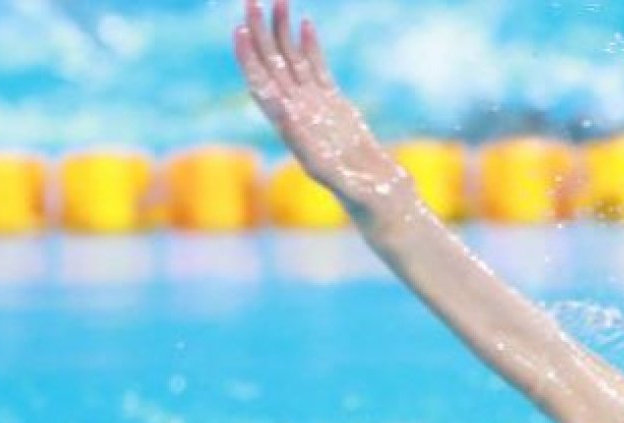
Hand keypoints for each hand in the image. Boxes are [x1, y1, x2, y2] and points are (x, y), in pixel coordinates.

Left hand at [233, 0, 404, 208]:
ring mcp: (316, 108)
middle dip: (260, 33)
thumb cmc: (362, 197)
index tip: (240, 29)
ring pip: (293, 63)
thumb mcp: (335, 177)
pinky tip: (304, 24)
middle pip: (272, 67)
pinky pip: (317, 70)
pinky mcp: (335, 106)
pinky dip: (310, 46)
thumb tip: (284, 113)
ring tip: (278, 0)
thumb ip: (309, 149)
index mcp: (291, 131)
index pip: (262, 86)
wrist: (382, 201)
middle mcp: (297, 116)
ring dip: (282, 32)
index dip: (249, 58)